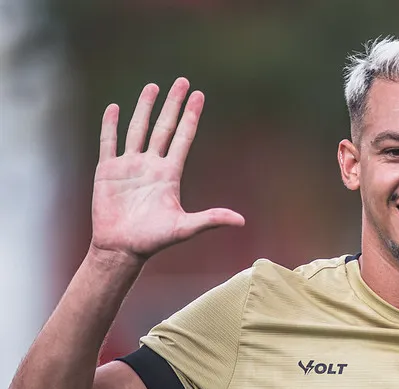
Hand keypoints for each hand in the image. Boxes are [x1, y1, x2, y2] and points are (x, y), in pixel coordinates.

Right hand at [89, 78, 244, 263]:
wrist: (121, 249)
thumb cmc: (153, 240)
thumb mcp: (185, 228)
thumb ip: (211, 219)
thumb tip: (241, 221)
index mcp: (169, 174)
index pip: (183, 138)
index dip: (191, 117)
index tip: (199, 96)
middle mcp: (151, 165)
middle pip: (164, 127)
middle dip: (173, 104)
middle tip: (182, 81)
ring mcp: (129, 166)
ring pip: (138, 129)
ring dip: (144, 108)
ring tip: (153, 87)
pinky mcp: (107, 171)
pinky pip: (109, 143)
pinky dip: (110, 125)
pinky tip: (115, 108)